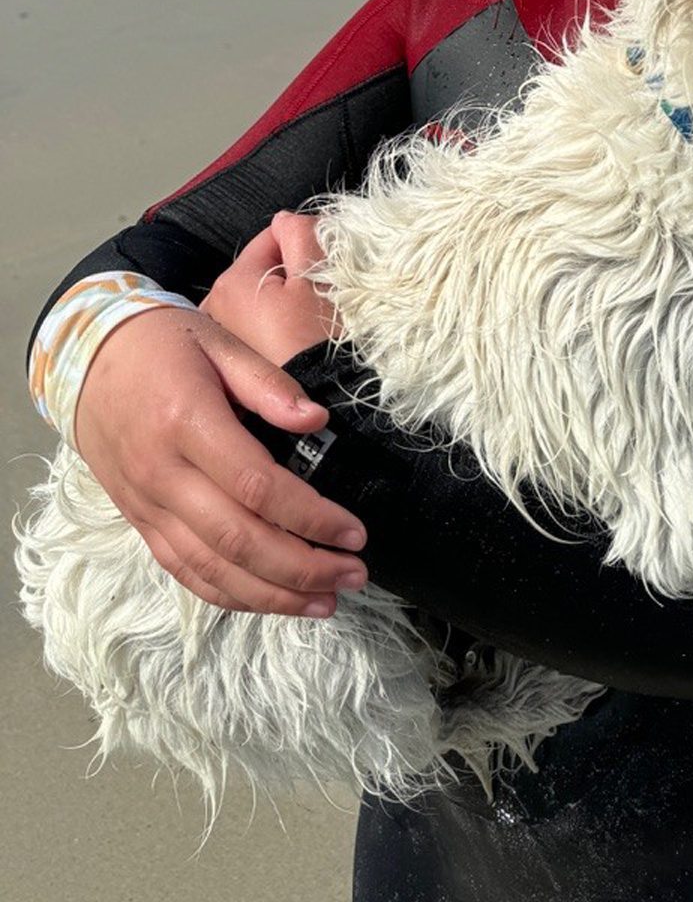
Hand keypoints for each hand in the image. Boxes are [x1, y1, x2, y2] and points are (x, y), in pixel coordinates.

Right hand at [72, 279, 367, 618]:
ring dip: (272, 595)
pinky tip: (271, 602)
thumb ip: (269, 383)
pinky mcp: (139, 522)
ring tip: (325, 603)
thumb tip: (318, 420)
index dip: (310, 517)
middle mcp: (162, 474)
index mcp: (187, 422)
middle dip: (302, 568)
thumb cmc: (164, 344)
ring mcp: (147, 505)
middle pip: (237, 540)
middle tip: (354, 576)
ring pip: (211, 568)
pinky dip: (229, 594)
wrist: (85, 360)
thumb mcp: (219, 342)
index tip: (354, 531)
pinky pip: (184, 571)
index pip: (256, 486)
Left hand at [202, 211, 339, 363]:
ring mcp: (219, 336)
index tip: (324, 272)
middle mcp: (214, 306)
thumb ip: (300, 232)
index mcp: (232, 282)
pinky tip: (290, 343)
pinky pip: (253, 324)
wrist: (323, 398)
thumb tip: (285, 220)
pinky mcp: (231, 359)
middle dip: (289, 276)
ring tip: (303, 325)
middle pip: (262, 269)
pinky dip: (270, 325)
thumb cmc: (320, 338)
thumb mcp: (318, 274)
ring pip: (258, 296)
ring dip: (279, 302)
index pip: (272, 237)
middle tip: (315, 302)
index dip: (304, 246)